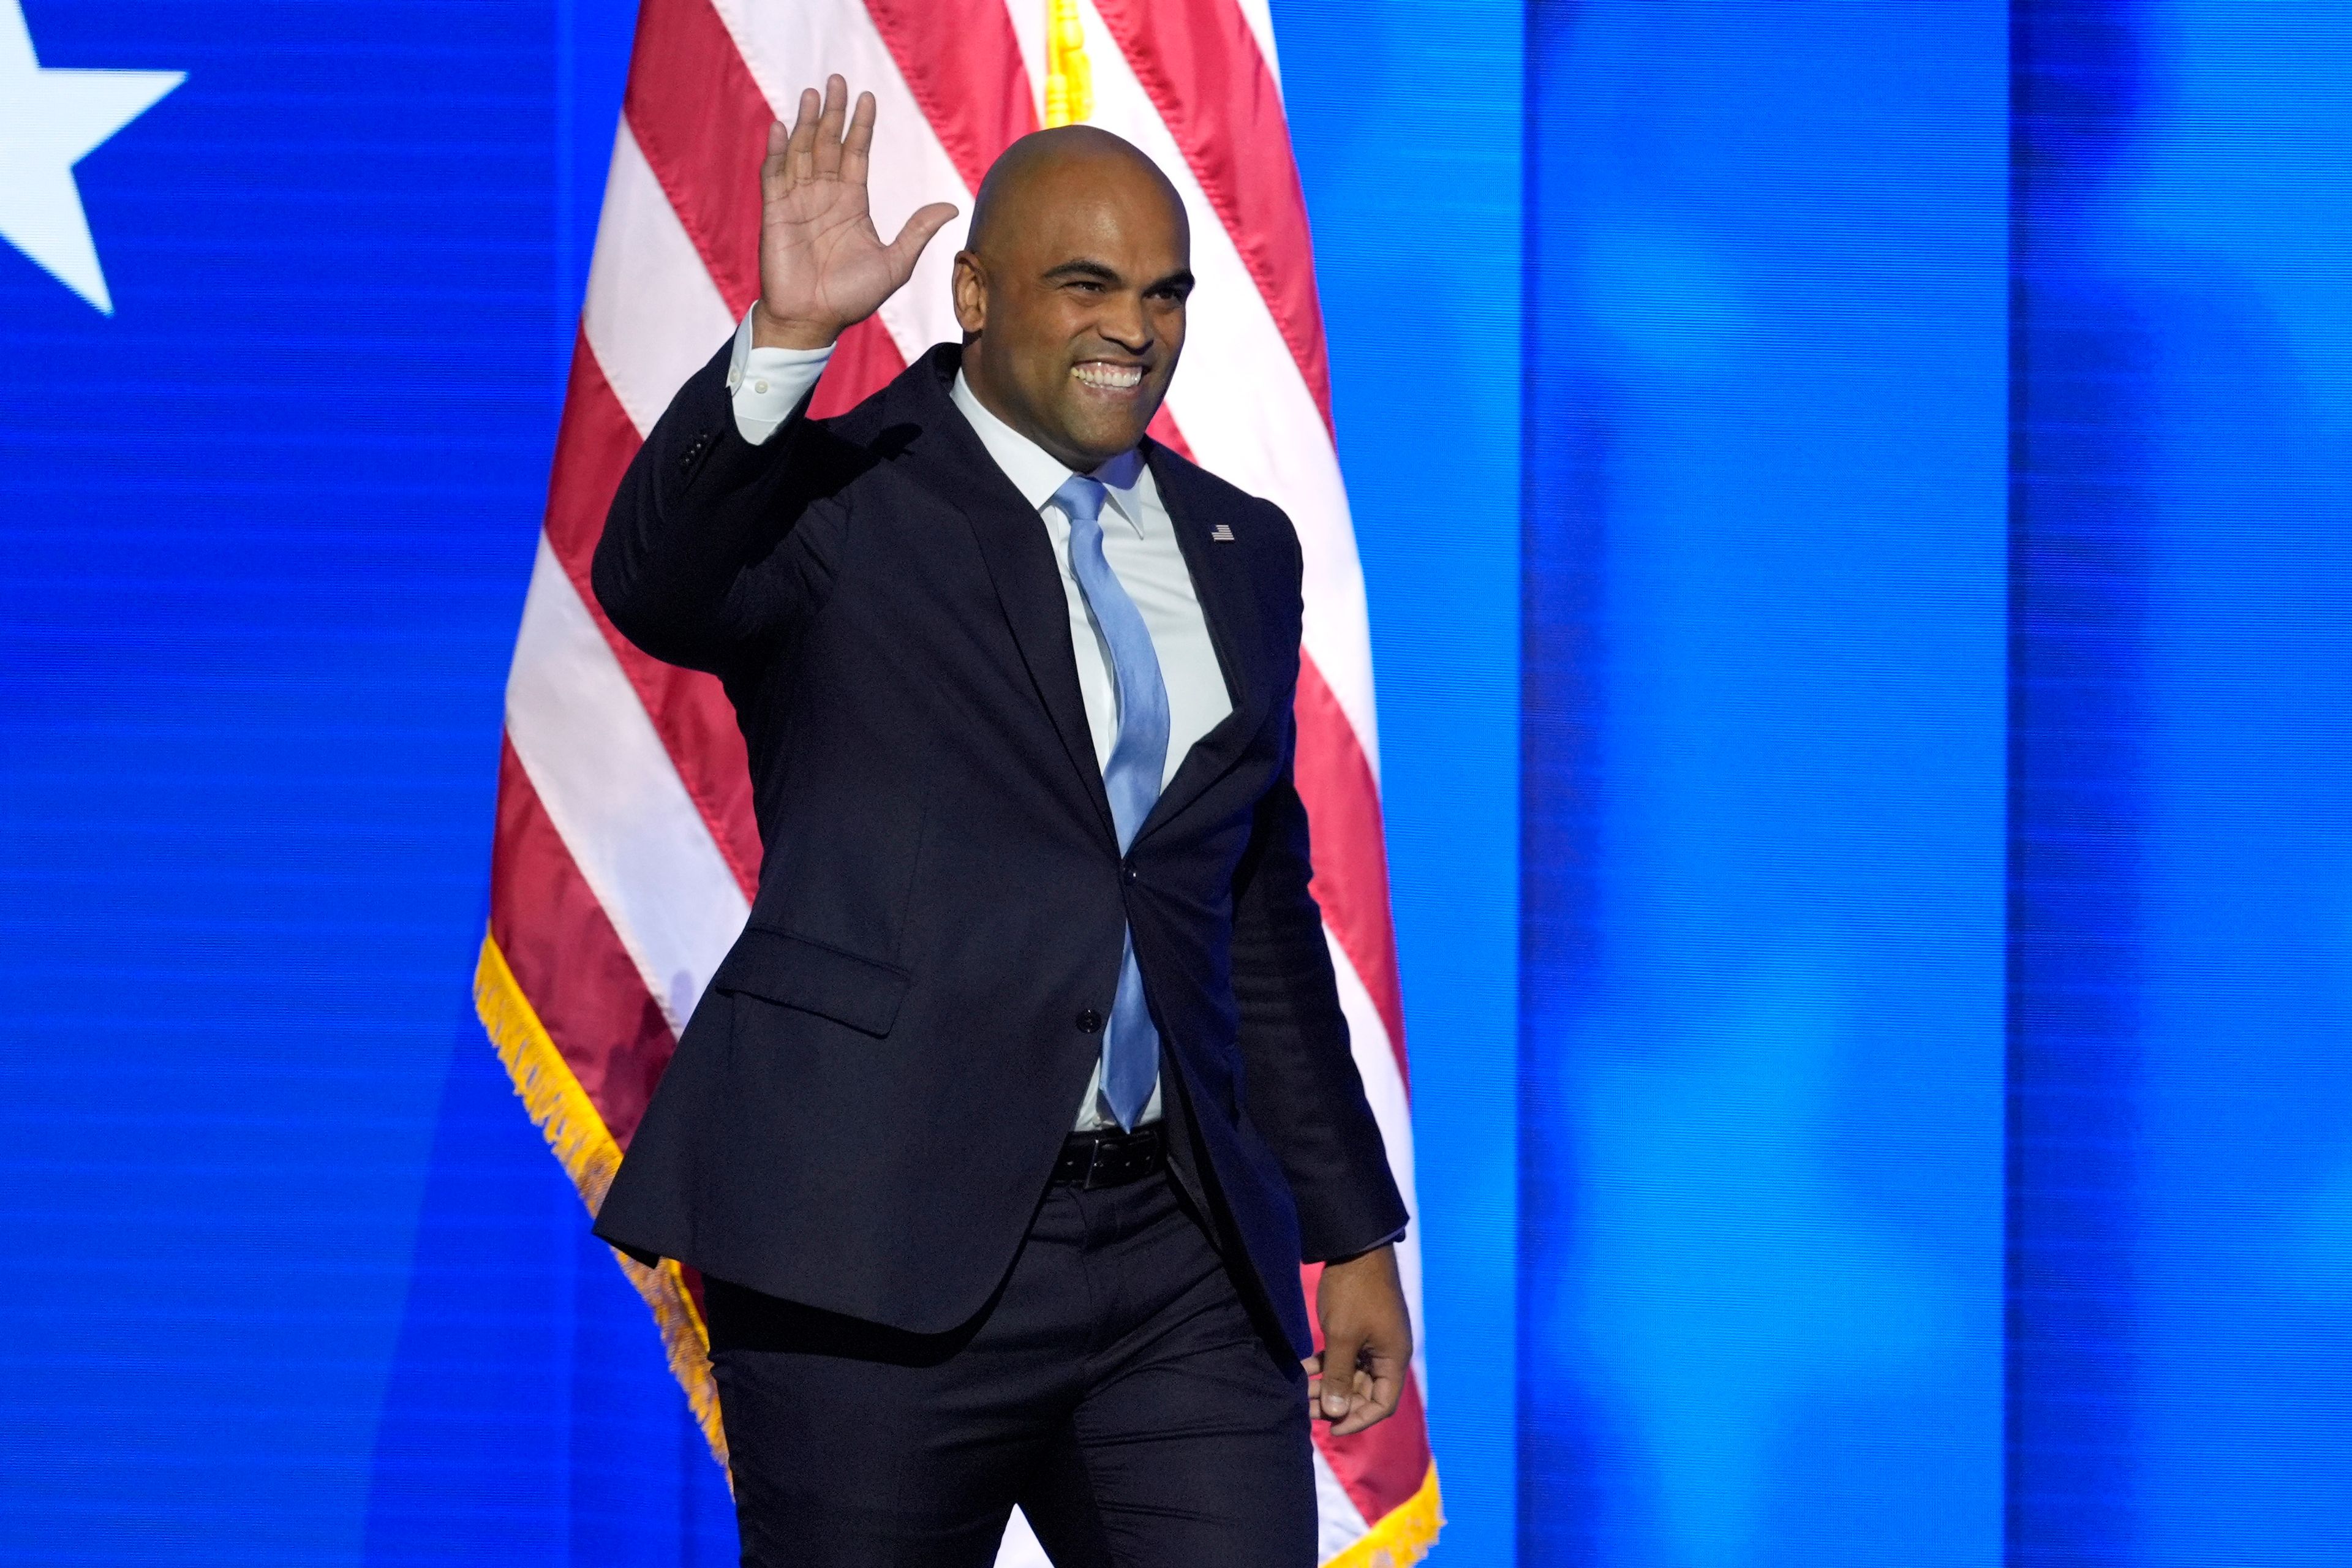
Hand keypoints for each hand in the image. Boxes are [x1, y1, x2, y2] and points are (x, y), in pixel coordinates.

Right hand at [752, 74, 957, 350]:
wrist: (814, 320)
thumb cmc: (852, 297)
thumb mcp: (895, 263)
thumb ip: (917, 231)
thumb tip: (951, 206)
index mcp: (851, 203)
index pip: (856, 154)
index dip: (860, 126)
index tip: (867, 97)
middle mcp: (824, 195)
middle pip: (828, 143)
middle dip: (832, 112)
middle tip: (836, 80)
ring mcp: (798, 201)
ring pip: (802, 151)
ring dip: (806, 122)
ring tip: (812, 93)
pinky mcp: (775, 212)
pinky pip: (774, 175)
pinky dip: (777, 151)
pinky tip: (782, 127)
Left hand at [1308, 1243, 1410, 1435]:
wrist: (1354, 1248)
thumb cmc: (1354, 1294)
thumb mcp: (1343, 1338)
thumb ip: (1339, 1377)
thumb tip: (1336, 1412)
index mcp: (1393, 1358)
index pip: (1382, 1404)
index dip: (1358, 1419)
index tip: (1331, 1428)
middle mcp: (1386, 1353)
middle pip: (1364, 1391)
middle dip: (1337, 1402)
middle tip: (1306, 1410)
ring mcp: (1372, 1340)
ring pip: (1350, 1374)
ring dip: (1327, 1384)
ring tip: (1300, 1393)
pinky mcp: (1358, 1328)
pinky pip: (1343, 1356)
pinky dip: (1325, 1365)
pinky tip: (1301, 1369)